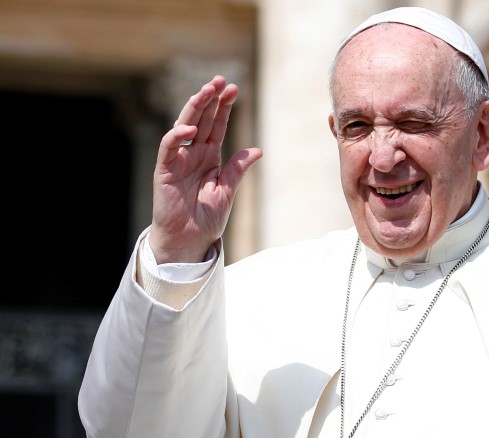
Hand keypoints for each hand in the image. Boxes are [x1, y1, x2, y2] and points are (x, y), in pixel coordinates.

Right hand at [149, 75, 262, 263]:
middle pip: (201, 119)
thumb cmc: (206, 218)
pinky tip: (189, 127)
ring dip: (194, 108)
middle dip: (210, 100)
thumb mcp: (227, 191)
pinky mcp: (165, 170)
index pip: (216, 125)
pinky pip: (169, 148)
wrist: (189, 240)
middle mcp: (193, 154)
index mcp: (209, 157)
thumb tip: (258, 150)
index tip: (234, 89)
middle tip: (220, 81)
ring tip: (206, 91)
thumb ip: (238, 169)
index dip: (224, 107)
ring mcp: (178, 160)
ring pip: (183, 125)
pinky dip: (176, 136)